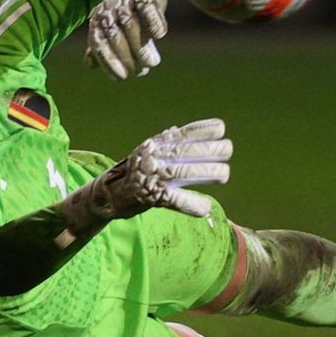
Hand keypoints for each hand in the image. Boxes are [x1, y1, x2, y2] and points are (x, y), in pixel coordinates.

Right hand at [61, 118, 230, 231]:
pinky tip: (205, 206)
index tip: (221, 130)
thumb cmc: (134, 170)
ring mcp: (153, 178)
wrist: (108, 193)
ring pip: (186, 173)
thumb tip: (196, 130)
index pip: (183, 133)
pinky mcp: (152, 198)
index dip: (204, 130)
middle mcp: (154, 158)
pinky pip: (177, 201)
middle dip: (213, 151)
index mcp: (156, 145)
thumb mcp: (150, 150)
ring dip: (210, 173)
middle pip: (189, 152)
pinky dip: (193, 205)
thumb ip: (171, 142)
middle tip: (227, 152)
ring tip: (223, 175)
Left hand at [84, 0, 169, 79]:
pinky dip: (154, 23)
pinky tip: (159, 37)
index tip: (121, 77)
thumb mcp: (111, 31)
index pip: (98, 43)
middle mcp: (107, 8)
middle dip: (127, 57)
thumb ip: (100, 48)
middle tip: (140, 71)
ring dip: (141, 46)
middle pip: (114, 36)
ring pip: (131, 25)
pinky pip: (148, 10)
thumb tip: (89, 65)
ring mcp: (125, 0)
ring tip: (151, 63)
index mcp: (97, 20)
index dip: (109, 62)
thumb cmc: (127, 17)